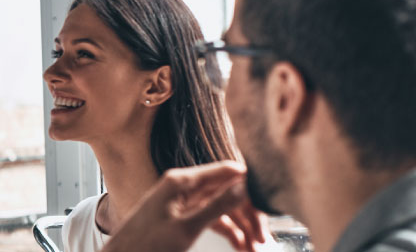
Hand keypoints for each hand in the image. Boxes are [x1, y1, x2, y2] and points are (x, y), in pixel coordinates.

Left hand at [102, 161, 266, 251]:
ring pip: (222, 209)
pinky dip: (228, 232)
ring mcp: (183, 201)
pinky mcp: (182, 216)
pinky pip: (212, 219)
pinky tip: (241, 246)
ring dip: (241, 228)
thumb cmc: (144, 244)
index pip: (226, 172)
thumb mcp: (186, 227)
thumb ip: (216, 206)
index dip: (250, 186)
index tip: (271, 202)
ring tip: (255, 249)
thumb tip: (244, 186)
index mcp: (180, 180)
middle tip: (264, 238)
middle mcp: (182, 186)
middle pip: (227, 192)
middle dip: (248, 215)